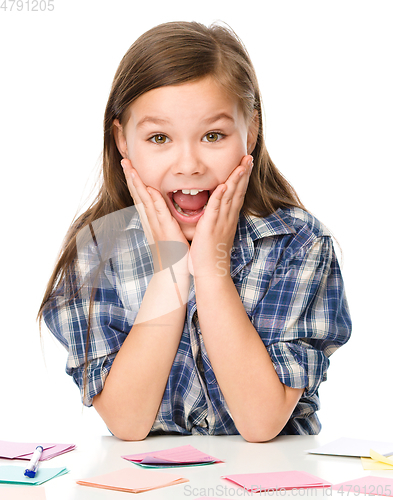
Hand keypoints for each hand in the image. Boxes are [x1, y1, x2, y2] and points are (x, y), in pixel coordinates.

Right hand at [121, 159, 189, 275]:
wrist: (172, 275)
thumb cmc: (173, 256)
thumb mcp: (168, 234)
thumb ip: (166, 222)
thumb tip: (167, 213)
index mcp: (151, 221)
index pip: (142, 197)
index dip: (135, 181)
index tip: (130, 166)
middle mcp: (150, 222)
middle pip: (138, 195)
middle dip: (131, 177)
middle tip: (124, 160)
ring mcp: (155, 226)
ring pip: (143, 200)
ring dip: (136, 183)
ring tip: (129, 167)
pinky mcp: (164, 230)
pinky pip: (157, 212)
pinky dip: (152, 199)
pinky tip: (148, 188)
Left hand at [188, 155, 252, 278]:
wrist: (212, 271)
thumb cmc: (211, 254)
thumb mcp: (218, 233)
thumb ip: (219, 220)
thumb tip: (219, 212)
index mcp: (229, 219)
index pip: (238, 194)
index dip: (242, 179)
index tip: (246, 165)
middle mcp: (228, 218)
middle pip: (238, 192)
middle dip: (244, 173)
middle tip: (249, 157)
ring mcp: (221, 222)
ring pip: (230, 197)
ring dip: (236, 179)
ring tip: (242, 164)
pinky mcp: (211, 227)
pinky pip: (216, 209)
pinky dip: (220, 196)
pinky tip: (224, 185)